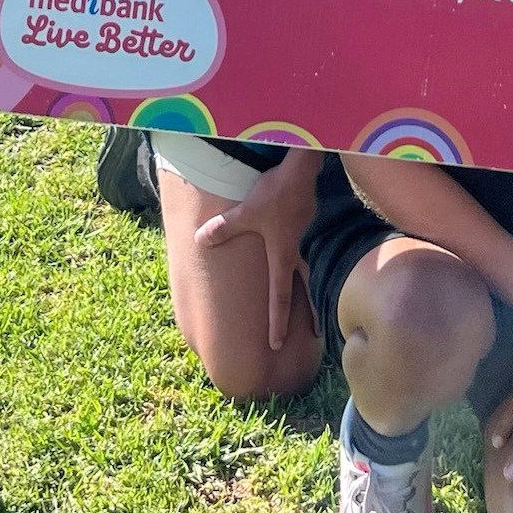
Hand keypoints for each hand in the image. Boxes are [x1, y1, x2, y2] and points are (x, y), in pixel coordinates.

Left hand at [193, 149, 319, 349]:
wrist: (303, 169)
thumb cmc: (276, 194)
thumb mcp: (245, 213)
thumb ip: (224, 228)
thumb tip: (201, 240)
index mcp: (281, 256)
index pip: (280, 298)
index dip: (277, 322)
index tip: (277, 344)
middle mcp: (294, 250)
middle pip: (299, 286)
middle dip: (305, 311)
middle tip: (311, 332)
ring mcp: (301, 234)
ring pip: (301, 265)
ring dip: (301, 281)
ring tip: (299, 292)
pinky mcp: (303, 218)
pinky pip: (297, 242)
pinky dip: (294, 252)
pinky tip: (286, 240)